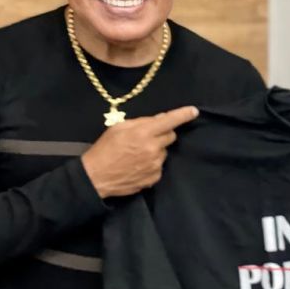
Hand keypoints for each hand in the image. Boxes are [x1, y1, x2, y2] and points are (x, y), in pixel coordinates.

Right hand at [81, 106, 198, 197]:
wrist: (95, 177)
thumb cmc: (104, 149)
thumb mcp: (118, 128)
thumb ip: (141, 122)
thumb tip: (160, 119)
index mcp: (144, 133)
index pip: (170, 121)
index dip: (184, 114)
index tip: (194, 111)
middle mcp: (153, 148)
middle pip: (170, 136)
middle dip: (162, 134)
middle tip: (147, 137)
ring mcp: (155, 164)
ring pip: (164, 152)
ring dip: (156, 150)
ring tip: (138, 154)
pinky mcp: (154, 177)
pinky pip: (159, 166)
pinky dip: (152, 164)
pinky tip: (138, 165)